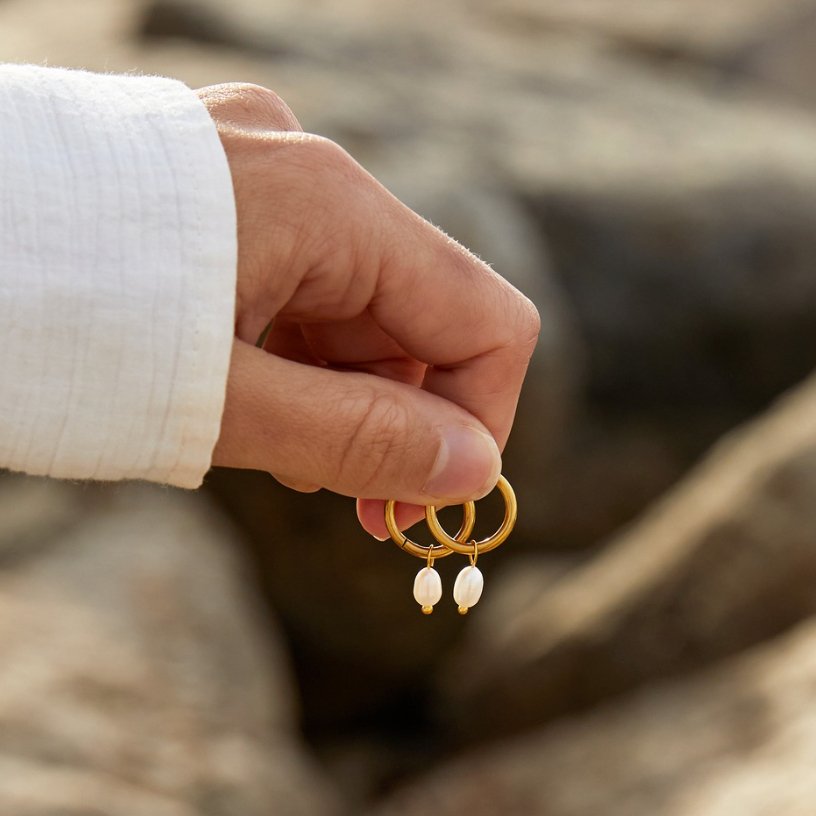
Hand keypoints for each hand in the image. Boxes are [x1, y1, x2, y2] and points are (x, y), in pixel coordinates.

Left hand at [197, 83, 539, 538]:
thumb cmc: (47, 324)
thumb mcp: (217, 402)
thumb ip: (355, 439)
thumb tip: (476, 473)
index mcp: (327, 203)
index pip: (484, 319)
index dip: (480, 421)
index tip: (425, 501)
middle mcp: (307, 170)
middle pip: (418, 317)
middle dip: (397, 418)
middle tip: (342, 499)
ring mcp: (257, 175)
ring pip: (355, 308)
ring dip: (339, 393)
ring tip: (271, 451)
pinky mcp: (217, 197)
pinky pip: (298, 287)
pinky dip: (293, 356)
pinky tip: (243, 399)